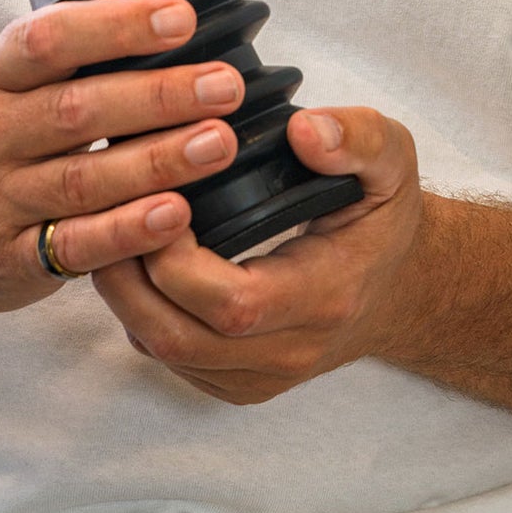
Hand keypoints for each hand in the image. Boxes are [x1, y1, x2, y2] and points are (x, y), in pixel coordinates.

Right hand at [0, 0, 244, 313]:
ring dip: (159, 160)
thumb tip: (176, 25)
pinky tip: (175, 215)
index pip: (49, 38)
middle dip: (159, 95)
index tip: (181, 19)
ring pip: (84, 178)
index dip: (117, 26)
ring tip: (219, 142)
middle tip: (224, 86)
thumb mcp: (4, 82)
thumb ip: (73, 58)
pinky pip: (75, 246)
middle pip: (78, 109)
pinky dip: (128, 231)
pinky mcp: (10, 260)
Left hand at [91, 105, 422, 404]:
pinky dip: (139, 310)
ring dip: (125, 294)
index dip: (178, 260)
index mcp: (325, 296)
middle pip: (181, 338)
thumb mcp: (391, 160)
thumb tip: (303, 130)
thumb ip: (357, 138)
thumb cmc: (384, 219)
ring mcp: (260, 376)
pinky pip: (170, 357)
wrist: (398, 289)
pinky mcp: (237, 381)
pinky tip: (133, 258)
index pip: (234, 304)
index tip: (160, 199)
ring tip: (113, 226)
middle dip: (130, 276)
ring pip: (166, 352)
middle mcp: (290, 350)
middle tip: (113, 208)